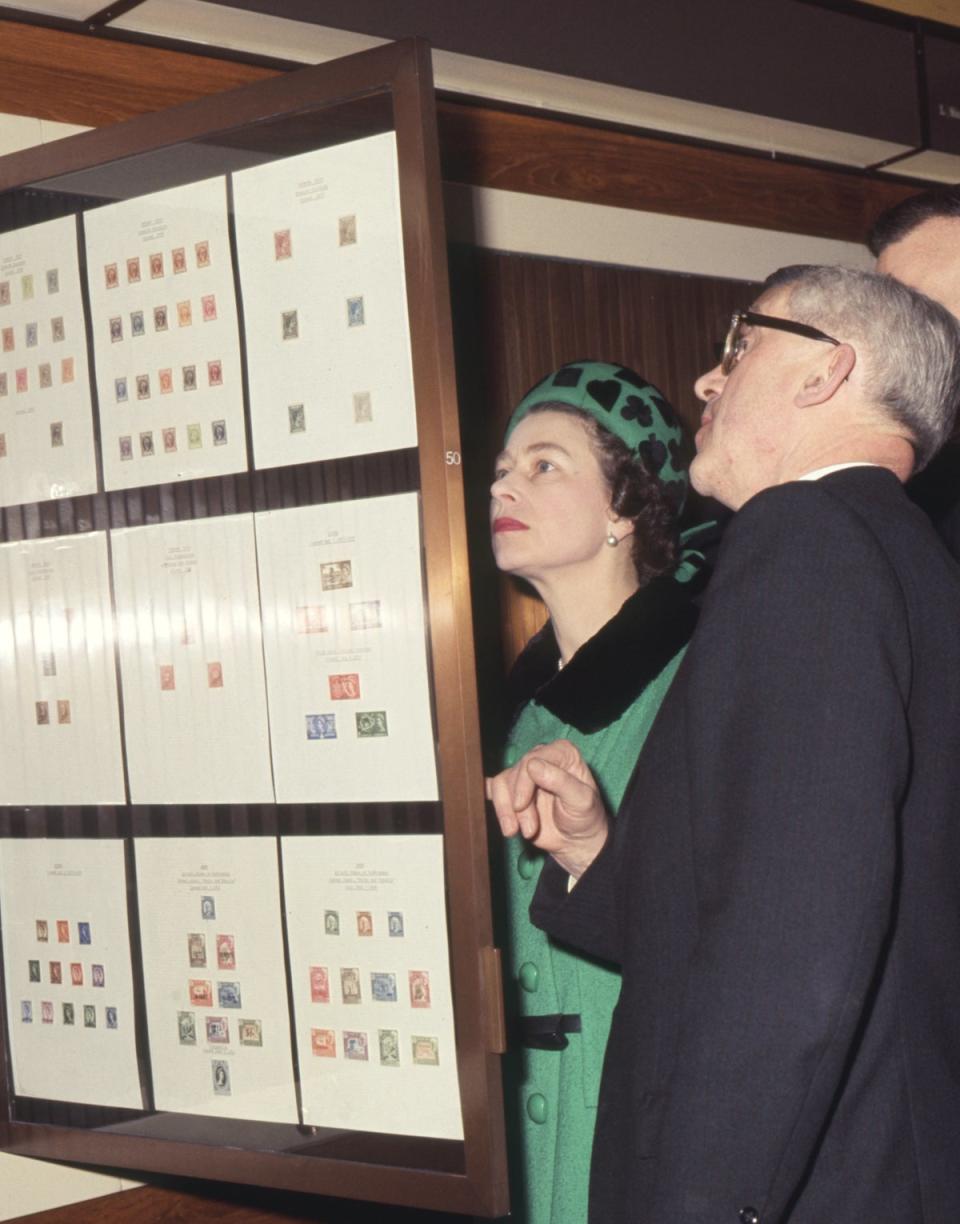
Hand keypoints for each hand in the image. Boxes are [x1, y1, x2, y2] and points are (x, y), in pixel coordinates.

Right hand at [486, 739, 608, 877]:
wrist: (577, 842)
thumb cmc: (585, 817)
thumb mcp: (582, 801)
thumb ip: (561, 781)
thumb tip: (532, 764)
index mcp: (562, 753)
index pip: (532, 759)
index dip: (523, 784)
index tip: (521, 806)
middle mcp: (541, 758)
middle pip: (515, 774)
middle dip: (518, 806)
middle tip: (529, 830)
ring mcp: (525, 774)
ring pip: (500, 784)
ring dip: (505, 811)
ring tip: (515, 832)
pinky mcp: (512, 790)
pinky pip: (493, 789)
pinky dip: (493, 801)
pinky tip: (496, 814)